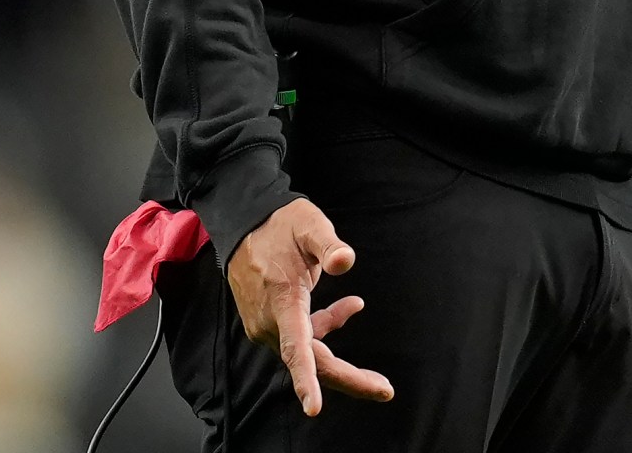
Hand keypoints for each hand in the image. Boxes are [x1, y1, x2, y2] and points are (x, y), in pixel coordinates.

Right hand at [226, 199, 393, 414]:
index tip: (314, 408)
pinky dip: (327, 327)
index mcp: (282, 302)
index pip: (296, 348)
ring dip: (339, 349)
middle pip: (311, 363)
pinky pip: (303, 338)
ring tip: (366, 335)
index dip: (306, 380)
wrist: (246, 223)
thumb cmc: (281, 224)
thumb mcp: (310, 225)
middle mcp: (271, 322)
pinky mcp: (272, 322)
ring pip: (309, 351)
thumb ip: (328, 245)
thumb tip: (346, 262)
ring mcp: (268, 325)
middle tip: (385, 389)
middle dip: (349, 378)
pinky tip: (349, 307)